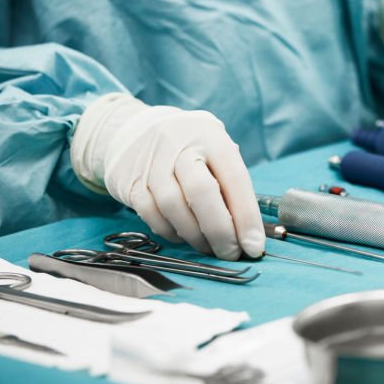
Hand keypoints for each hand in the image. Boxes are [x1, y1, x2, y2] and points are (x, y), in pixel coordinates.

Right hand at [71, 93, 263, 259]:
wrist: (133, 130)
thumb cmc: (188, 146)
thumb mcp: (214, 149)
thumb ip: (230, 182)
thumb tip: (250, 231)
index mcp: (211, 137)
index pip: (234, 178)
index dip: (247, 216)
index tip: (254, 246)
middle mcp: (180, 145)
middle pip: (201, 192)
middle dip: (220, 231)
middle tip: (230, 253)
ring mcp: (151, 162)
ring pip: (173, 206)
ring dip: (195, 236)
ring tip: (208, 247)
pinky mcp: (129, 180)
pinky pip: (150, 214)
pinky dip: (170, 232)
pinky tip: (182, 236)